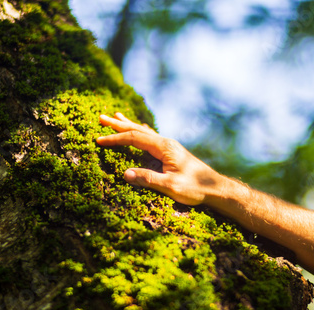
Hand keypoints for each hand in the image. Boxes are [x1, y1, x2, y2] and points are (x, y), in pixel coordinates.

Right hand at [96, 113, 221, 205]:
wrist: (214, 187)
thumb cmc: (195, 187)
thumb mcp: (170, 186)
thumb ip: (148, 179)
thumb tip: (124, 174)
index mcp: (164, 147)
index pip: (134, 138)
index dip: (115, 138)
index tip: (99, 140)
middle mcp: (166, 143)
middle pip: (137, 130)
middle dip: (118, 125)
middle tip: (101, 118)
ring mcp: (169, 146)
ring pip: (144, 132)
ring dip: (128, 126)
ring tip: (116, 116)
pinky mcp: (172, 152)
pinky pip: (151, 137)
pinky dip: (141, 132)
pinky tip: (140, 128)